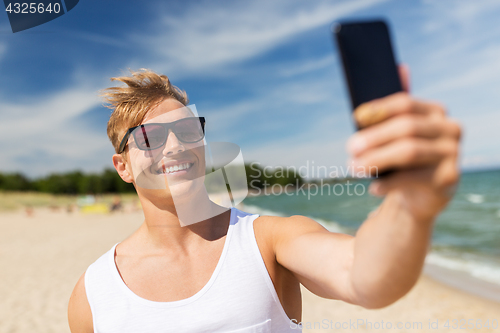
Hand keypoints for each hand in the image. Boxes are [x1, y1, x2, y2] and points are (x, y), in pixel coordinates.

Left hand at [346, 65, 461, 220]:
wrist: (422, 194)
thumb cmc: (403, 157)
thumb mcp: (395, 132)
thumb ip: (393, 106)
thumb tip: (399, 67)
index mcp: (434, 111)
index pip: (405, 103)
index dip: (379, 109)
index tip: (356, 117)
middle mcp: (449, 128)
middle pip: (406, 127)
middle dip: (374, 137)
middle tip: (350, 148)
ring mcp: (452, 153)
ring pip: (409, 151)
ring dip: (376, 159)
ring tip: (354, 167)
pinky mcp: (449, 177)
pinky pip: (413, 178)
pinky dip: (389, 183)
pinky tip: (373, 187)